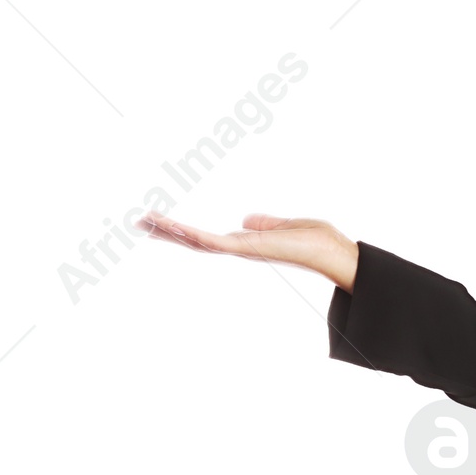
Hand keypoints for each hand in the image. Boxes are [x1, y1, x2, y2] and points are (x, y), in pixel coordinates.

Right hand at [136, 210, 358, 290]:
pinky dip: (192, 233)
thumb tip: (247, 220)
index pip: (208, 238)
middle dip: (167, 233)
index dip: (184, 231)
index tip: (161, 222)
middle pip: (196, 242)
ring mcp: (242, 251)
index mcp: (247, 244)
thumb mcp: (286, 225)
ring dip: (171, 232)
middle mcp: (241, 250)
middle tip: (139, 222)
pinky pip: (213, 241)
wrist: (336, 254)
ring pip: (198, 242)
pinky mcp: (247, 249)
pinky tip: (173, 225)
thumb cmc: (318, 241)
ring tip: (145, 221)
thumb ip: (264, 224)